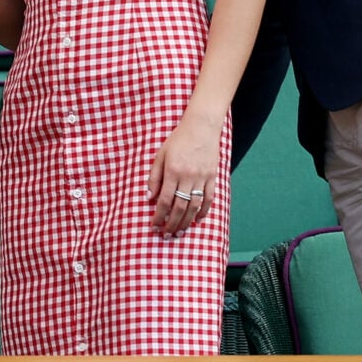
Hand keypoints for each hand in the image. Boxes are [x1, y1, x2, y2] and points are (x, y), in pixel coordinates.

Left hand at [147, 111, 222, 237]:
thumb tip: (149, 198)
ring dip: (186, 222)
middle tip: (166, 234)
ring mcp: (202, 177)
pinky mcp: (212, 177)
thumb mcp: (161, 154)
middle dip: (171, 224)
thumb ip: (154, 177)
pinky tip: (197, 220)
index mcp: (173, 171)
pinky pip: (209, 199)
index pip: (164, 200)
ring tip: (179, 232)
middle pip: (179, 207)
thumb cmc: (178, 139)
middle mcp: (188, 176)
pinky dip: (203, 212)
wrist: (201, 127)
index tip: (154, 225)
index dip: (159, 216)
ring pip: (194, 207)